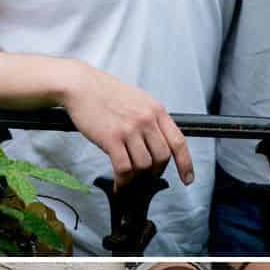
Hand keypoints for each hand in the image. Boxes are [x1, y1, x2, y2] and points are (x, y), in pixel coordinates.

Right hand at [62, 62, 193, 186]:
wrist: (82, 85)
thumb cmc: (106, 93)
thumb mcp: (138, 100)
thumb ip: (151, 119)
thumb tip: (159, 142)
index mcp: (156, 110)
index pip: (178, 142)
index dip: (185, 164)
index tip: (187, 178)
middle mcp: (146, 120)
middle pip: (162, 157)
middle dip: (155, 172)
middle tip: (146, 177)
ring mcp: (129, 129)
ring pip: (143, 166)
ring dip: (137, 178)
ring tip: (128, 180)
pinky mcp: (111, 138)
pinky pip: (124, 168)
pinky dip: (123, 182)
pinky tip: (119, 184)